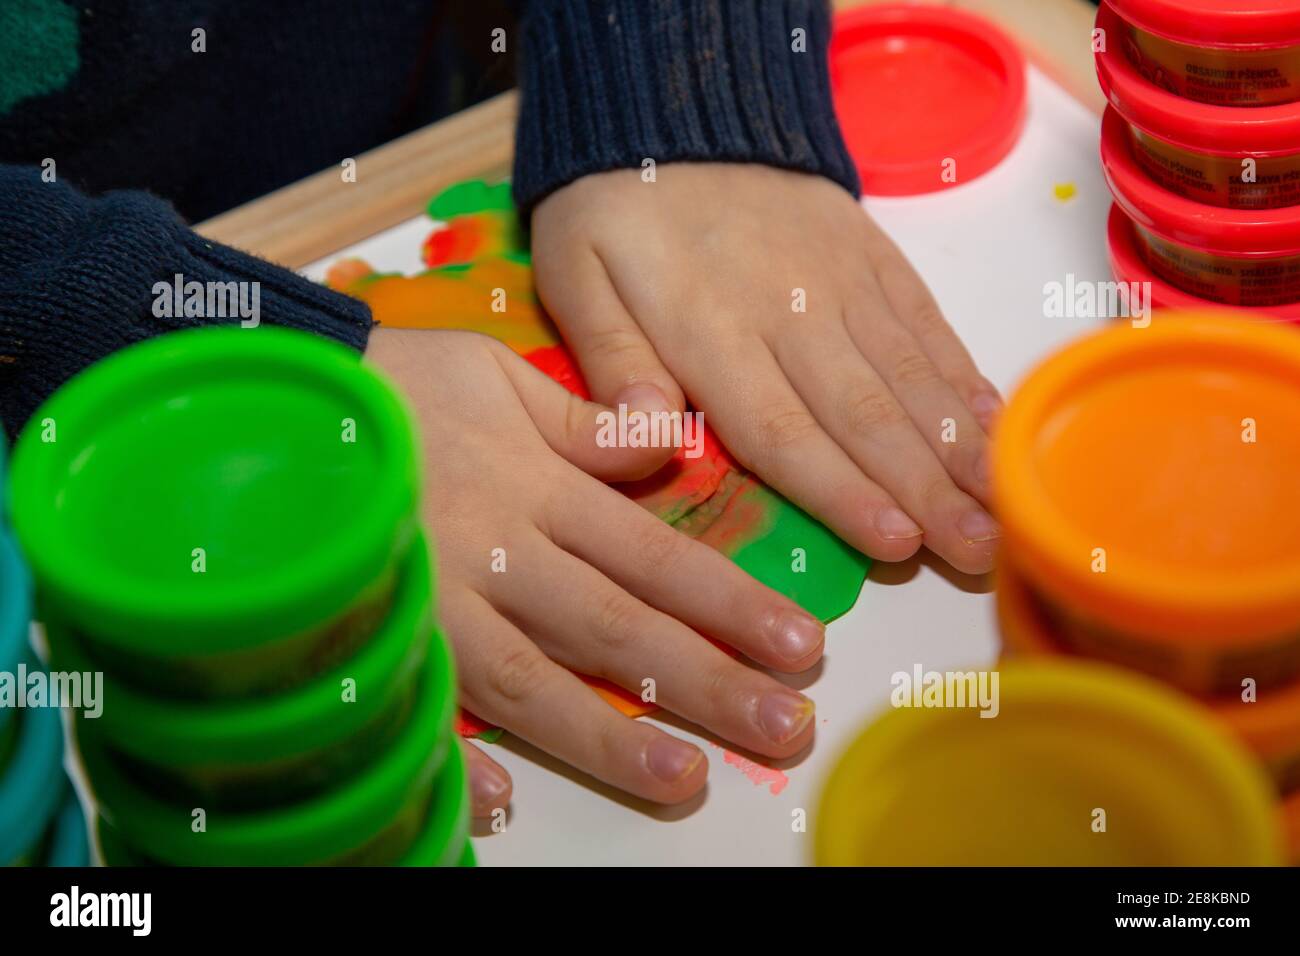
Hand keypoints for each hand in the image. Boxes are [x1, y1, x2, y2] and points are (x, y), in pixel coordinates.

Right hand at [365, 327, 824, 812]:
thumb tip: (671, 450)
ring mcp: (430, 601)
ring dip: (609, 737)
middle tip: (782, 725)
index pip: (652, 554)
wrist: (276, 400)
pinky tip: (499, 808)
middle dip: (702, 681)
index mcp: (536, 487)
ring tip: (685, 779)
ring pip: (531, 681)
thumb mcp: (499, 375)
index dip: (728, 602)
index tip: (798, 643)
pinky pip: (413, 703)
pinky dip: (451, 758)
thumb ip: (586, 425)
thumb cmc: (398, 386)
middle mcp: (496, 553)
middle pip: (612, 627)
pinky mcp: (373, 633)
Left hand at [532, 164, 1001, 574]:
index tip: (897, 546)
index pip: (781, 429)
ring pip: (908, 372)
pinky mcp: (873, 255)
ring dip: (961, 445)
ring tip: (1004, 507)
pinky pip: (925, 321)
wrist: (676, 105)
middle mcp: (790, 310)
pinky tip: (995, 424)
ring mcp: (842, 280)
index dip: (841, 491)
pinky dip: (963, 375)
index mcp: (709, 330)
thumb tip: (652, 439)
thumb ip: (613, 360)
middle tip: (981, 552)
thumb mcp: (575, 277)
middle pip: (863, 413)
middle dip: (926, 489)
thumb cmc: (615, 211)